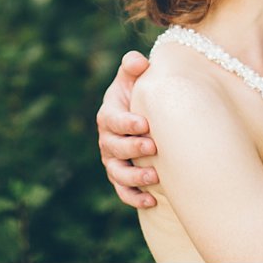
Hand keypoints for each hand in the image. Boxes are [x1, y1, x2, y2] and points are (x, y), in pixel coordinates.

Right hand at [97, 50, 158, 207]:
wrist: (147, 115)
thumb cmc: (141, 93)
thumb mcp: (135, 77)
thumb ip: (133, 66)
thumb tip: (137, 61)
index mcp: (109, 114)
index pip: (113, 120)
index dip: (127, 123)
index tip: (145, 124)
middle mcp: (107, 138)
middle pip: (114, 147)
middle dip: (133, 149)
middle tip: (154, 148)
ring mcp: (112, 160)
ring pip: (117, 173)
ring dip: (134, 177)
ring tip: (155, 178)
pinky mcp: (120, 176)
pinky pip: (122, 191)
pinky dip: (134, 198)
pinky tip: (152, 201)